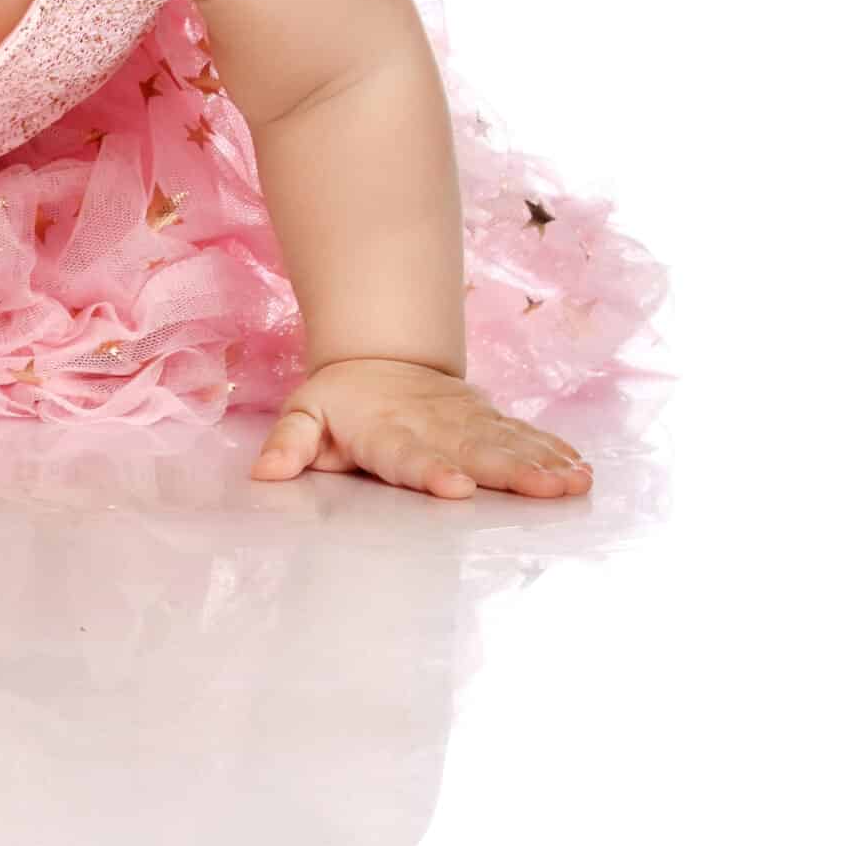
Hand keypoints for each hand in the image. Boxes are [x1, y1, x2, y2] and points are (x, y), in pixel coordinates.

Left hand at [250, 357, 592, 498]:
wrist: (379, 354)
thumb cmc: (340, 400)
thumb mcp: (304, 414)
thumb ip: (289, 444)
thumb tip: (265, 473)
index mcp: (387, 432)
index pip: (409, 456)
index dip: (431, 471)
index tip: (456, 488)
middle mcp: (433, 426)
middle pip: (473, 451)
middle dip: (510, 472)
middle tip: (545, 491)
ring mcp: (465, 421)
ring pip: (507, 443)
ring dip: (542, 464)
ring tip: (574, 484)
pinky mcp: (487, 419)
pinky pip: (523, 436)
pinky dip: (551, 451)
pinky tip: (579, 471)